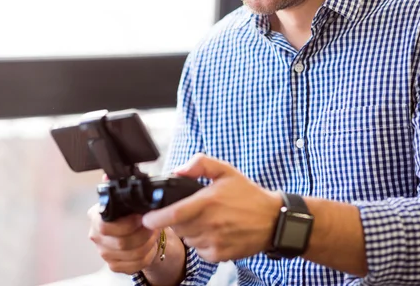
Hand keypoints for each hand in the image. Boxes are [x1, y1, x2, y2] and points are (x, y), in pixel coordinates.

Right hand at [87, 206, 159, 274]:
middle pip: (121, 243)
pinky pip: (137, 265)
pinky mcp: (114, 265)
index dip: (128, 224)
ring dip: (149, 243)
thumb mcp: (131, 202)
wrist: (138, 227)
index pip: (105, 226)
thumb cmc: (133, 212)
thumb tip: (140, 206)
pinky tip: (151, 245)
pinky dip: (149, 255)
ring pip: (133, 254)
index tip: (143, 218)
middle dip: (144, 234)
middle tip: (154, 225)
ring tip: (155, 233)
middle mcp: (96, 236)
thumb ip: (131, 201)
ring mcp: (104, 253)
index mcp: (96, 216)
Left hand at [142, 153, 282, 262]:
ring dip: (189, 230)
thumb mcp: (226, 171)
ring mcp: (214, 242)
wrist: (273, 221)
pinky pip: (199, 250)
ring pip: (187, 238)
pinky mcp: (219, 255)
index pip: (175, 214)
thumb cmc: (248, 195)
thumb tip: (178, 170)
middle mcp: (210, 224)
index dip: (156, 218)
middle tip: (191, 210)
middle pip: (178, 227)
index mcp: (209, 202)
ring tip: (207, 219)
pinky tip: (214, 231)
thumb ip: (200, 164)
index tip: (146, 218)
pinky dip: (201, 241)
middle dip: (177, 219)